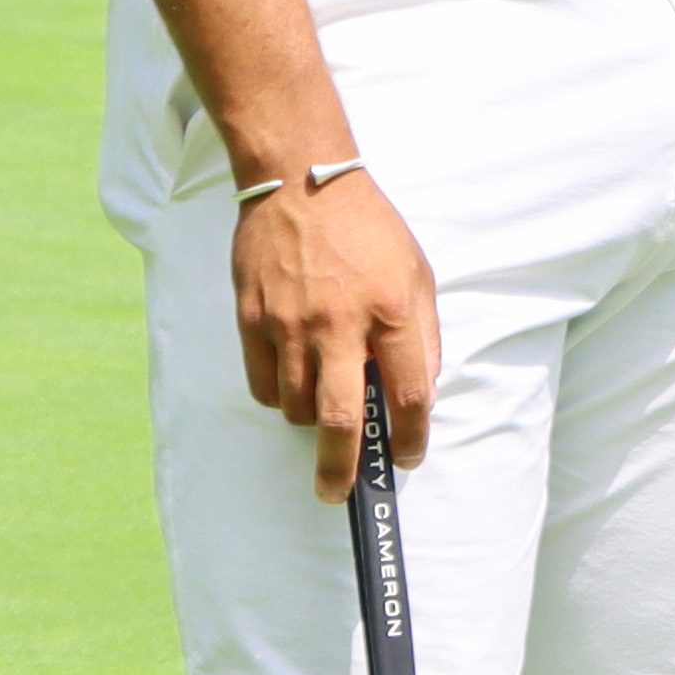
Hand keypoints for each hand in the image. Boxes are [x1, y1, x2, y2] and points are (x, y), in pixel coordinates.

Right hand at [236, 163, 446, 497]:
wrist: (300, 179)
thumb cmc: (366, 228)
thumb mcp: (417, 272)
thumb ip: (422, 335)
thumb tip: (421, 393)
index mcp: (390, 311)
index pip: (408, 394)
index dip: (412, 435)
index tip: (409, 455)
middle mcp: (339, 323)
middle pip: (339, 419)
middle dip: (341, 469)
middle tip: (338, 494)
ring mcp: (289, 324)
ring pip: (296, 407)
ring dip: (312, 424)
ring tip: (323, 413)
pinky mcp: (252, 319)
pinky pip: (263, 385)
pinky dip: (280, 398)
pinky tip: (293, 385)